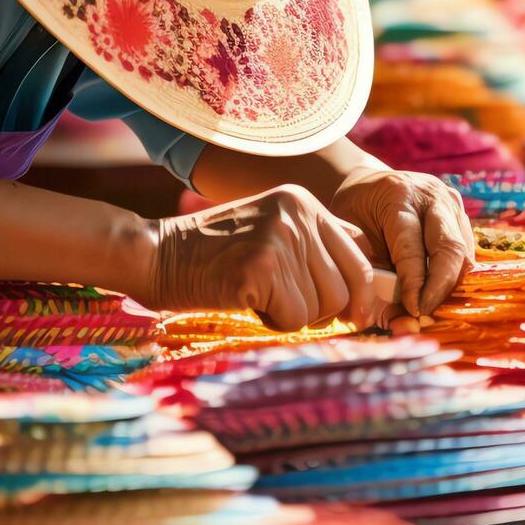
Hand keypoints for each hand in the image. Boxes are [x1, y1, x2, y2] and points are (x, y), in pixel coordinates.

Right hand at [140, 185, 379, 330]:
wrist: (158, 255)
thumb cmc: (216, 255)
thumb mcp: (272, 231)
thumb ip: (316, 248)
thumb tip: (366, 289)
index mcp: (304, 202)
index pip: (360, 253)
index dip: (363, 290)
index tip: (357, 314)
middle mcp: (297, 214)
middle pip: (346, 286)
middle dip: (326, 311)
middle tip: (291, 308)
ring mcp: (279, 240)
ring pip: (322, 306)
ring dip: (296, 316)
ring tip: (262, 297)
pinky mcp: (260, 270)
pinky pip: (295, 319)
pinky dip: (275, 322)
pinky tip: (249, 302)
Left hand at [330, 167, 473, 316]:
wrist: (368, 183)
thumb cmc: (356, 213)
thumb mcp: (353, 240)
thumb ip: (372, 278)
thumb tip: (399, 323)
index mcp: (399, 196)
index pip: (414, 250)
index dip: (416, 286)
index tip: (413, 312)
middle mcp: (432, 195)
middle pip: (451, 249)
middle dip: (440, 288)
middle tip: (425, 314)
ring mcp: (452, 203)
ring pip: (464, 254)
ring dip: (449, 286)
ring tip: (428, 307)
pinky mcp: (461, 214)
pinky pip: (465, 253)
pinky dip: (452, 277)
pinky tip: (434, 291)